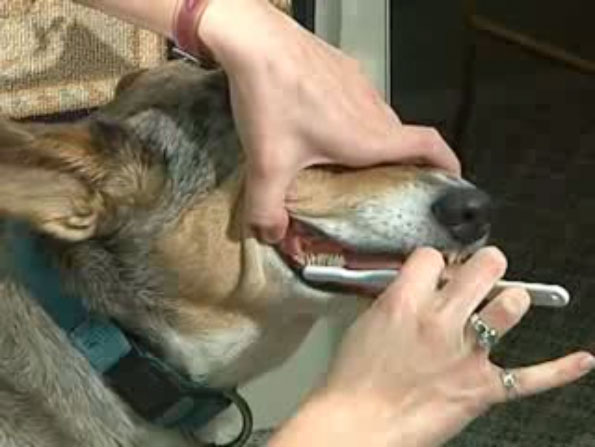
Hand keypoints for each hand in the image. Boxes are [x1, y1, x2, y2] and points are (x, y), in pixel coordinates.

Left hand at [199, 0, 459, 242]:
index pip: (428, 145)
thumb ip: (267, 208)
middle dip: (401, 162)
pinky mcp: (340, 68)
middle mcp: (371, 108)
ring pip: (379, 118)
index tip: (450, 178)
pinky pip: (358, 98)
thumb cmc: (271, 94)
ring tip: (346, 158)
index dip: (447, 163)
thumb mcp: (267, 164)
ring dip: (373, 139)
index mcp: (368, 136)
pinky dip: (351, 116)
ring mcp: (358, 83)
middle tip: (384, 183)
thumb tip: (271, 233)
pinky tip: (318, 124)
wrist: (254, 38)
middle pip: (402, 138)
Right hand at [270, 247, 593, 446]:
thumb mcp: (364, 325)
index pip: (432, 256)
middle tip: (483, 269)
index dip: (434, 261)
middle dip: (485, 264)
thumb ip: (394, 300)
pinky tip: (579, 360)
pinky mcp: (482, 387)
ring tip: (504, 302)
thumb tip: (414, 288)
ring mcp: (466, 354)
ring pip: (511, 306)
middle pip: (483, 267)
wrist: (359, 424)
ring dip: (510, 300)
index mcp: (405, 303)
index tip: (435, 269)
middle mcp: (440, 322)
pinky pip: (532, 378)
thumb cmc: (354, 381)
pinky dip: (560, 369)